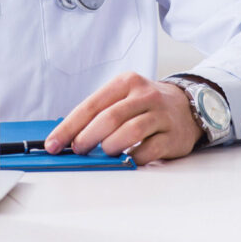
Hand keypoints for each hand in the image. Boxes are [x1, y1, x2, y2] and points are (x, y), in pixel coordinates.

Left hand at [46, 71, 202, 164]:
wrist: (186, 107)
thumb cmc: (145, 105)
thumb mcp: (123, 98)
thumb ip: (99, 113)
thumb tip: (68, 138)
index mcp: (126, 82)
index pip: (91, 105)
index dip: (69, 127)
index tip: (54, 144)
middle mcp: (144, 95)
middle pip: (110, 117)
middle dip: (87, 138)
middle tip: (78, 150)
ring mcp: (160, 115)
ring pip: (130, 132)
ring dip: (110, 147)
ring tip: (105, 153)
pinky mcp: (172, 136)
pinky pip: (149, 150)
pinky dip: (133, 158)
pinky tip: (127, 159)